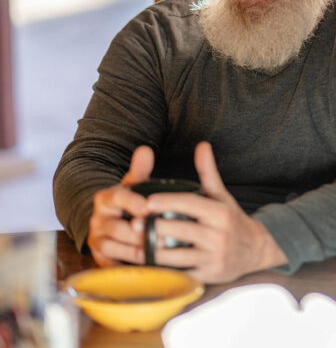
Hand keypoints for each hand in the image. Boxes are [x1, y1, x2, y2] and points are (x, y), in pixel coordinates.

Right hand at [87, 145, 153, 266]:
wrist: (114, 223)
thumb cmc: (131, 201)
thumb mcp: (134, 185)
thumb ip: (140, 170)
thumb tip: (145, 150)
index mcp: (106, 198)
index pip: (118, 197)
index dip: (133, 203)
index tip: (148, 208)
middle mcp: (97, 219)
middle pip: (115, 227)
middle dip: (137, 232)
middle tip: (157, 236)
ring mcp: (96, 240)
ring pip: (112, 247)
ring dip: (134, 252)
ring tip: (155, 253)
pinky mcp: (99, 260)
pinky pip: (111, 266)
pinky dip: (127, 268)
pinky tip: (146, 268)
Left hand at [136, 142, 286, 283]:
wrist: (254, 250)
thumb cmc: (230, 218)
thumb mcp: (221, 195)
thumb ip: (208, 171)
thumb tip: (202, 145)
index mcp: (220, 213)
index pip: (190, 204)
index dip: (167, 202)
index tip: (147, 201)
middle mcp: (218, 236)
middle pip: (180, 230)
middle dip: (155, 227)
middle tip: (132, 224)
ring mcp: (213, 258)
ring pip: (177, 255)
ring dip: (154, 250)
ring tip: (134, 243)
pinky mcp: (208, 276)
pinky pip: (180, 273)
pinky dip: (163, 270)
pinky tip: (147, 263)